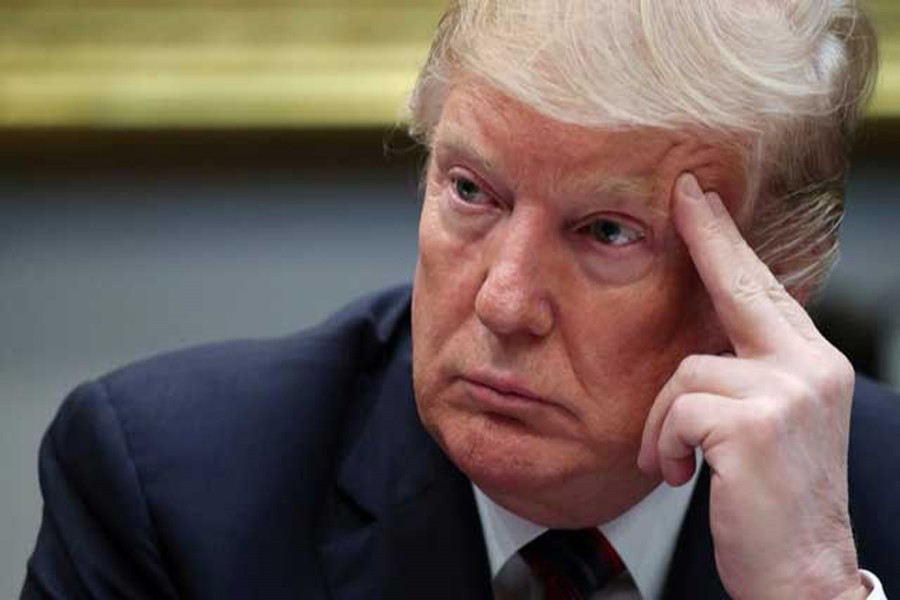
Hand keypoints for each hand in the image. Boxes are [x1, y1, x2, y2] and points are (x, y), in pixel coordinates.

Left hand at [637, 174, 867, 598]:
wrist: (802, 574)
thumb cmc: (774, 501)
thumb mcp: (768, 425)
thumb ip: (746, 374)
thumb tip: (703, 337)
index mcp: (812, 364)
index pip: (764, 289)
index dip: (729, 241)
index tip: (701, 199)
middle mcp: (810, 367)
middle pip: (742, 287)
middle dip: (708, 238)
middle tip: (684, 195)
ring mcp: (788, 392)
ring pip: (685, 371)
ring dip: (663, 422)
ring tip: (676, 460)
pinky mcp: (755, 424)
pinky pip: (677, 410)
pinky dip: (665, 444)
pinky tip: (683, 473)